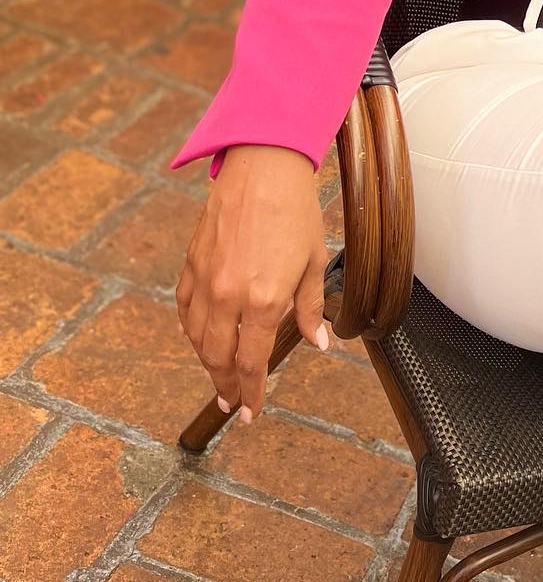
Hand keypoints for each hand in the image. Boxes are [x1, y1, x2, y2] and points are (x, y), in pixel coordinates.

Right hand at [175, 144, 330, 424]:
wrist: (263, 168)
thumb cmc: (295, 212)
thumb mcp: (314, 263)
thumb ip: (311, 309)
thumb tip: (319, 344)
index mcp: (264, 299)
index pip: (252, 362)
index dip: (252, 393)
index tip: (250, 413)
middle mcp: (228, 295)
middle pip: (218, 357)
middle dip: (224, 385)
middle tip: (231, 402)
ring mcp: (205, 279)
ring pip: (196, 336)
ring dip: (206, 360)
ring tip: (219, 374)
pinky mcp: (191, 263)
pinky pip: (184, 307)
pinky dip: (190, 328)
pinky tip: (199, 336)